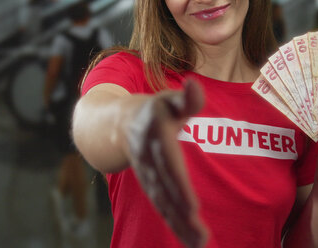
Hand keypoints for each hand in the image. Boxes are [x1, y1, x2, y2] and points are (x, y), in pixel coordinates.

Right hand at [124, 79, 207, 247]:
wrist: (116, 124)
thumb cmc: (154, 110)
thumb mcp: (168, 99)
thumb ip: (186, 98)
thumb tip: (195, 85)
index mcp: (154, 136)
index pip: (168, 164)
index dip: (179, 186)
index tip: (193, 207)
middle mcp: (147, 160)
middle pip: (165, 190)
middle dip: (182, 215)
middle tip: (201, 237)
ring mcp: (146, 175)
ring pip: (162, 203)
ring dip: (179, 226)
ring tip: (199, 243)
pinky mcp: (149, 185)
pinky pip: (161, 207)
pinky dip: (175, 224)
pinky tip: (191, 239)